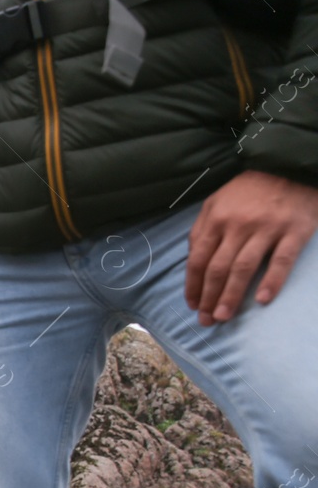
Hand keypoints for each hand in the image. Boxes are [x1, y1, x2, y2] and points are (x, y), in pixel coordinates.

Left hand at [186, 170, 317, 324]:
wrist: (288, 166)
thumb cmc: (249, 190)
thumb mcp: (217, 202)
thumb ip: (202, 229)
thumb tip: (192, 261)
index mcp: (216, 219)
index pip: (199, 259)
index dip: (193, 285)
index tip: (192, 305)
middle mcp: (238, 225)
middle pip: (218, 268)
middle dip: (209, 297)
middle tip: (206, 320)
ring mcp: (267, 228)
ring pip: (244, 268)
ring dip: (232, 295)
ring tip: (224, 316)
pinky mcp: (294, 231)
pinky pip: (281, 260)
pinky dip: (271, 281)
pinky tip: (262, 300)